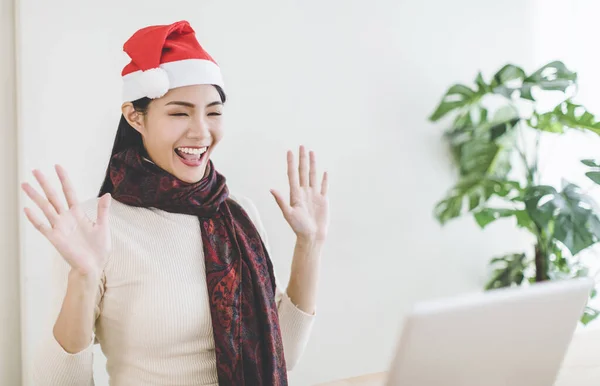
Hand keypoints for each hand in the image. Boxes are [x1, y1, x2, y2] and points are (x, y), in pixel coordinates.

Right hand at [21, 165, 111, 281]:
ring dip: (35, 197)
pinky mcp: (55, 238)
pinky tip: (27, 209)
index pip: (69, 192)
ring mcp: (59, 227)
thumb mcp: (103, 226)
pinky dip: (35, 218)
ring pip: (45, 208)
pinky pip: (43, 226)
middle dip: (45, 183)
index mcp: (78, 213)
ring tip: (25, 185)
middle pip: (53, 196)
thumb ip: (103, 211)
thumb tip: (107, 194)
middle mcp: (66, 218)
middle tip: (35, 170)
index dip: (64, 179)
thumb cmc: (99, 248)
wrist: (93, 266)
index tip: (57, 166)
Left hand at [270, 145, 329, 241]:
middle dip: (302, 159)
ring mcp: (314, 195)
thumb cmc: (299, 227)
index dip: (291, 163)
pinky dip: (324, 179)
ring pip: (313, 175)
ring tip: (312, 153)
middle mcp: (304, 192)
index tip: (289, 151)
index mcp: (295, 194)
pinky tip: (324, 171)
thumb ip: (281, 201)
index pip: (293, 174)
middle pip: (303, 171)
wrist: (312, 236)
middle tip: (301, 146)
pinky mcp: (322, 200)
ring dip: (312, 164)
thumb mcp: (288, 214)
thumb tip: (271, 189)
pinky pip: (324, 186)